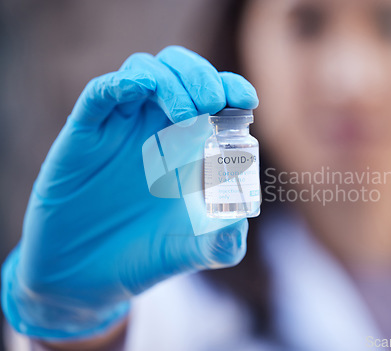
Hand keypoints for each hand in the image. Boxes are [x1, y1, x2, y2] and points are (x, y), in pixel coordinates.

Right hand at [1, 46, 258, 340]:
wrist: (87, 277)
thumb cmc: (144, 256)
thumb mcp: (191, 252)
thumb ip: (222, 244)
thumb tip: (241, 226)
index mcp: (188, 147)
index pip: (213, 96)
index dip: (230, 87)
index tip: (246, 100)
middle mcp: (156, 129)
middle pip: (179, 71)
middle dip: (201, 77)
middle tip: (212, 104)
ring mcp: (120, 129)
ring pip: (143, 70)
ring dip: (168, 79)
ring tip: (187, 113)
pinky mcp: (85, 135)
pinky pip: (99, 93)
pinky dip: (120, 84)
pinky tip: (138, 89)